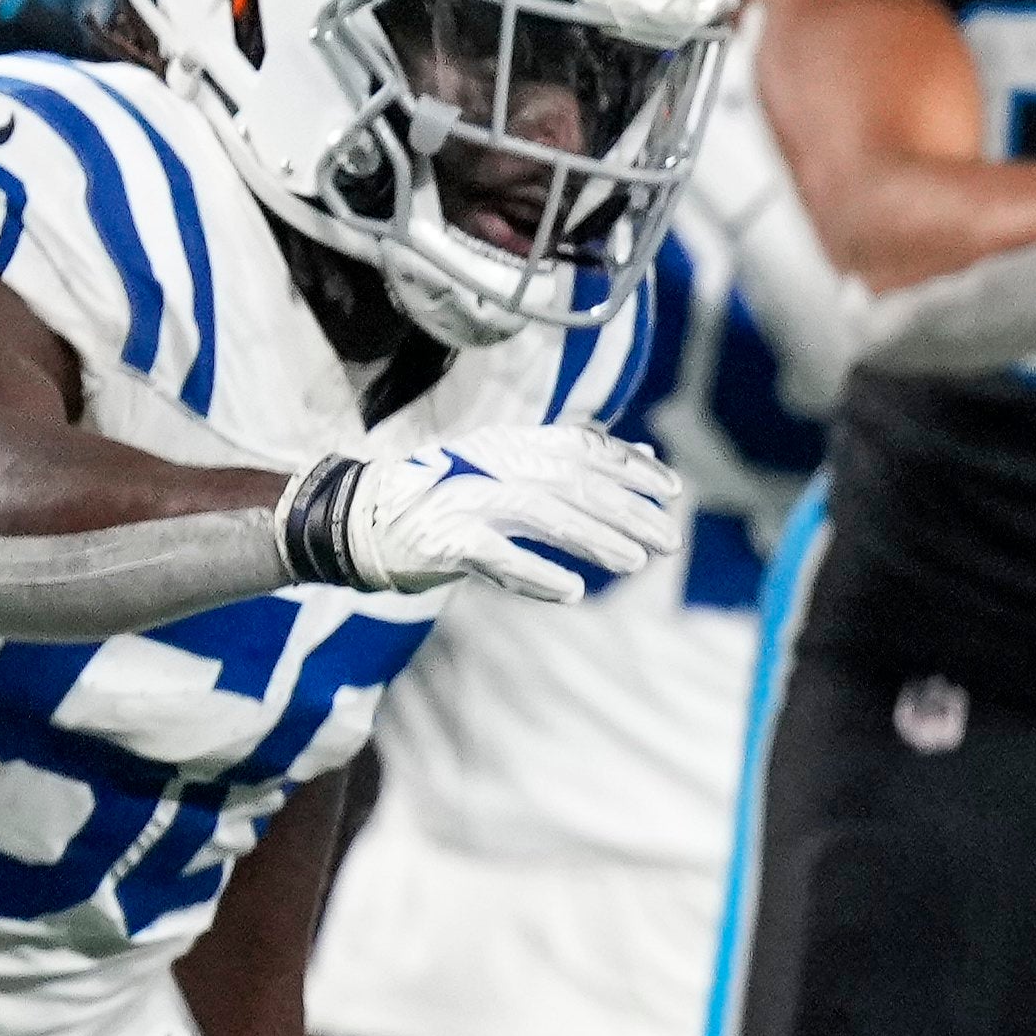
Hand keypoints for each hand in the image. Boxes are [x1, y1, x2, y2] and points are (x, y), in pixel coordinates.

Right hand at [282, 423, 689, 604]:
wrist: (363, 517)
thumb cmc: (450, 496)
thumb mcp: (512, 467)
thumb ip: (574, 463)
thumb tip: (645, 456)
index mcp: (512, 443)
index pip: (582, 445)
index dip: (630, 467)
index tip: (672, 491)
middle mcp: (492, 463)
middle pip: (572, 481)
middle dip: (626, 510)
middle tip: (669, 540)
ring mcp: (466, 499)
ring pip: (541, 513)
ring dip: (592, 538)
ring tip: (635, 562)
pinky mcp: (443, 538)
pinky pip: (495, 555)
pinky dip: (534, 572)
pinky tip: (571, 591)